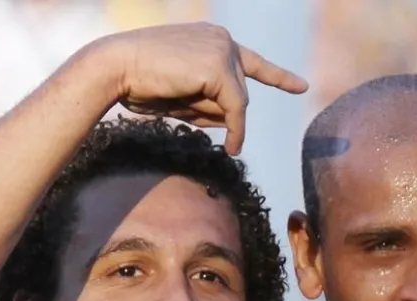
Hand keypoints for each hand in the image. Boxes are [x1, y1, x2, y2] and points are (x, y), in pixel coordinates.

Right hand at [88, 23, 307, 153]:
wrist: (115, 67)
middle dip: (219, 112)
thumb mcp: (183, 96)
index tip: (300, 86)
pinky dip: (237, 129)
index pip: (251, 61)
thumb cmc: (140, 82)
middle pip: (239, 89)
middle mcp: (222, 39)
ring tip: (180, 107)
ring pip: (238, 101)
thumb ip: (211, 105)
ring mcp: (223, 49)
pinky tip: (233, 145)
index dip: (277, 77)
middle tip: (180, 105)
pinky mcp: (220, 66)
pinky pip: (237, 108)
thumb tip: (235, 123)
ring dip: (218, 119)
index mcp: (211, 39)